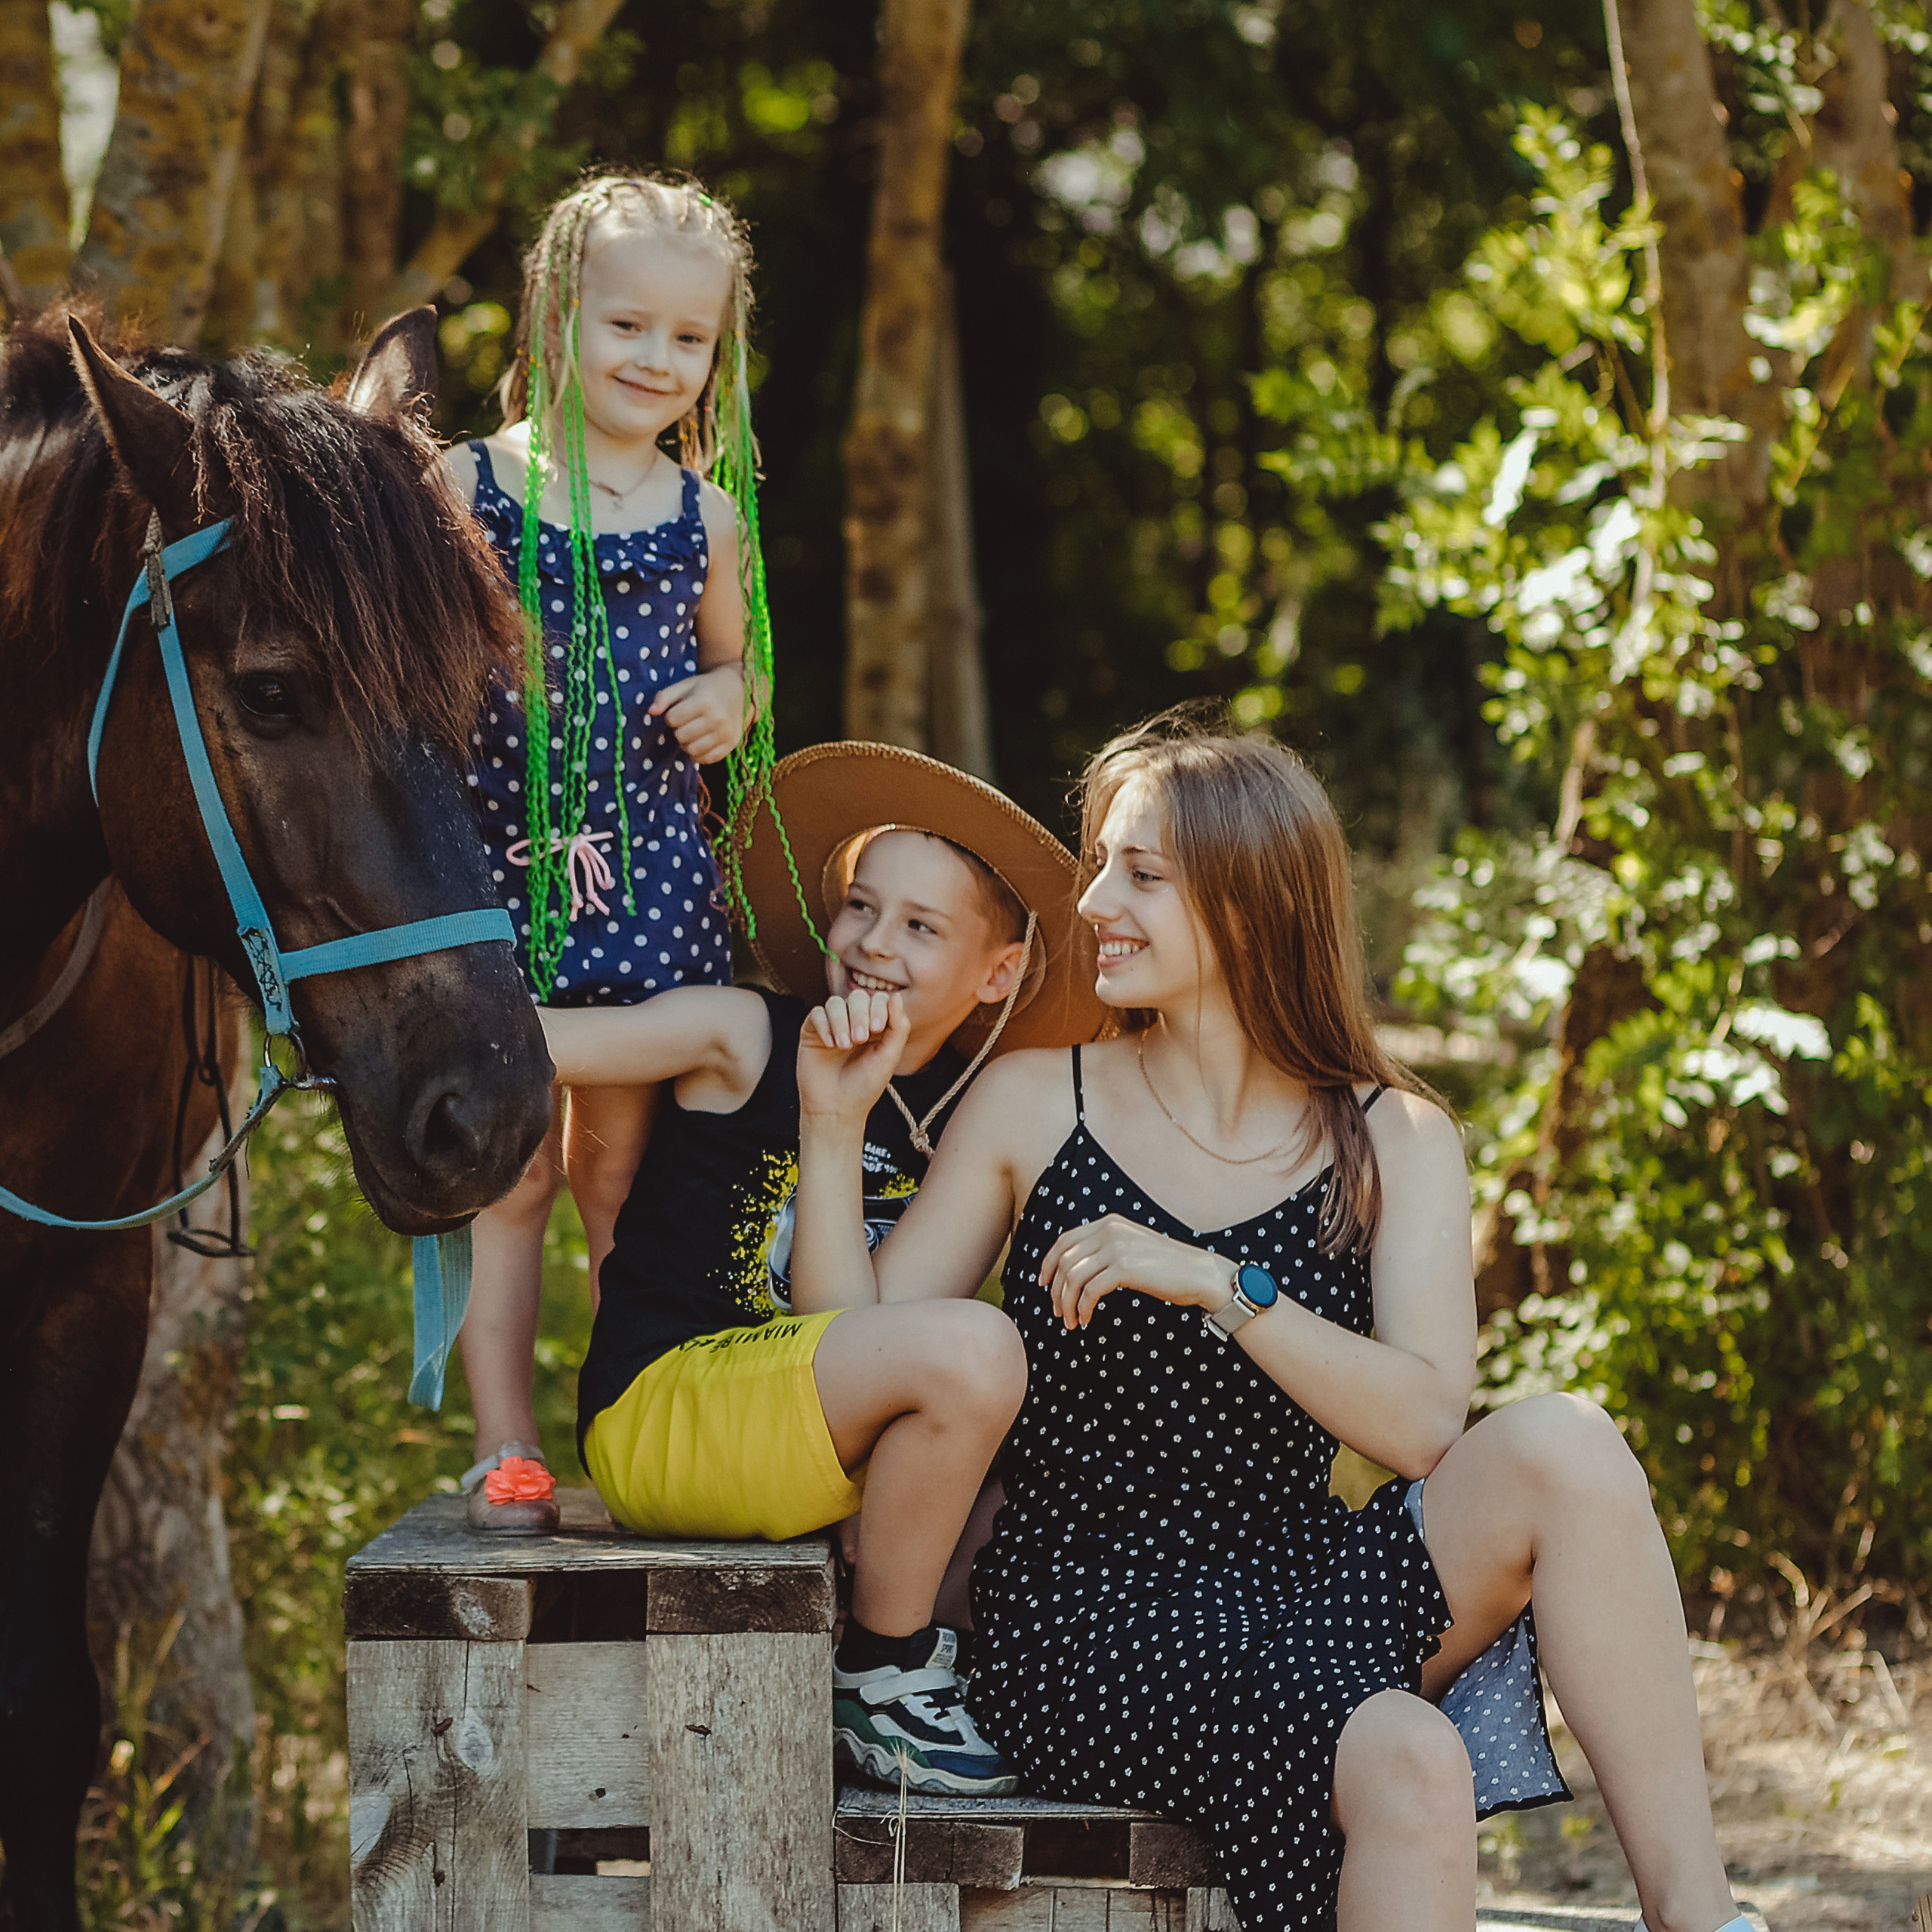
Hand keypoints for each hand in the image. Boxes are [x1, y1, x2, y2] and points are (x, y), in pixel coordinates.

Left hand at [649, 663, 745, 764]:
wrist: (737, 690)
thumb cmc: (705, 688)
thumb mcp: (684, 686)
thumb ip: (664, 696)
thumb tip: (651, 712)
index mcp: (704, 701)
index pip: (672, 719)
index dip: (671, 716)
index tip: (680, 710)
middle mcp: (717, 719)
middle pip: (681, 736)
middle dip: (678, 730)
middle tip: (686, 723)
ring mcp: (725, 733)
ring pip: (692, 750)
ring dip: (687, 744)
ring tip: (692, 733)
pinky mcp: (731, 744)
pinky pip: (706, 759)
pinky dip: (699, 754)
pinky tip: (700, 742)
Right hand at [797, 990, 908, 1126]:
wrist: (836, 1109)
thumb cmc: (864, 1086)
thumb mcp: (889, 1057)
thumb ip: (898, 1027)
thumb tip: (896, 997)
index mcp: (876, 1026)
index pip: (878, 1000)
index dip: (879, 1008)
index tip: (878, 1029)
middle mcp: (854, 1023)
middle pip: (857, 997)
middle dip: (860, 1014)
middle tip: (859, 1039)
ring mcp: (833, 1026)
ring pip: (835, 1003)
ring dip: (841, 1021)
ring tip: (844, 1045)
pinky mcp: (812, 1032)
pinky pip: (816, 1014)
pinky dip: (824, 1025)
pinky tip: (829, 1044)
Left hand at [1039, 1215, 1231, 1330]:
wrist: (1199, 1273)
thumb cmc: (1166, 1267)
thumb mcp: (1131, 1248)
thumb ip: (1106, 1250)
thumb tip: (1074, 1270)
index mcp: (1109, 1223)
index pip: (1064, 1241)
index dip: (1048, 1263)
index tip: (1043, 1284)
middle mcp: (1109, 1230)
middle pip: (1064, 1261)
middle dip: (1055, 1290)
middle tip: (1057, 1312)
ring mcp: (1117, 1247)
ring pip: (1073, 1278)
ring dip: (1066, 1303)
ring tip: (1070, 1321)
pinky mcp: (1125, 1268)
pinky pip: (1089, 1291)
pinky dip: (1082, 1308)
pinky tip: (1086, 1319)